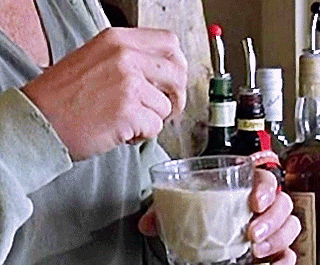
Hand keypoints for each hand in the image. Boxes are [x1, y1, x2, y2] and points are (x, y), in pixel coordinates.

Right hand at [22, 27, 187, 159]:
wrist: (35, 119)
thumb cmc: (60, 95)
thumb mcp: (92, 57)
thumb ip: (126, 56)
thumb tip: (159, 70)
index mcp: (116, 38)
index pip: (169, 42)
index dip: (174, 64)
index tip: (168, 81)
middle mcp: (125, 54)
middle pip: (178, 71)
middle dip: (175, 95)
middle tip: (161, 109)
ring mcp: (128, 82)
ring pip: (166, 105)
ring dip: (151, 119)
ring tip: (123, 120)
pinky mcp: (128, 110)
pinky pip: (154, 127)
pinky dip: (140, 135)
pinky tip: (118, 132)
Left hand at [138, 168, 300, 264]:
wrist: (208, 236)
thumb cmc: (204, 211)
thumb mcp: (187, 207)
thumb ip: (167, 210)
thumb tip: (145, 223)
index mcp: (243, 186)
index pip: (265, 179)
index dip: (265, 188)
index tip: (254, 201)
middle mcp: (262, 205)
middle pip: (283, 204)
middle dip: (271, 219)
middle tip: (251, 233)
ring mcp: (269, 226)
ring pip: (290, 226)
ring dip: (277, 238)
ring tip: (255, 249)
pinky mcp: (273, 248)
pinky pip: (290, 252)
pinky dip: (285, 257)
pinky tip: (272, 262)